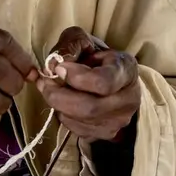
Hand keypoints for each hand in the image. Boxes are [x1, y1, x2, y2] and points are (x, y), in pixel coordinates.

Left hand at [36, 27, 139, 141]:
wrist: (110, 80)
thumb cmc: (96, 58)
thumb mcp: (84, 41)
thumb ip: (70, 46)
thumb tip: (54, 66)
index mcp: (127, 70)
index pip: (104, 82)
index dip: (77, 77)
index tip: (60, 68)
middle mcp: (129, 99)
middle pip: (90, 107)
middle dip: (59, 96)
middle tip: (46, 83)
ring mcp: (119, 120)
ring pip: (80, 120)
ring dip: (58, 106)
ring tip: (53, 90)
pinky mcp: (106, 134)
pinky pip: (77, 130)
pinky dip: (64, 116)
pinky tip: (64, 103)